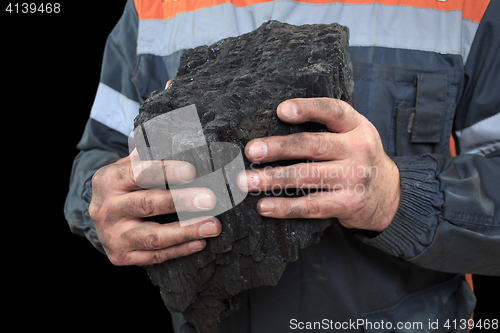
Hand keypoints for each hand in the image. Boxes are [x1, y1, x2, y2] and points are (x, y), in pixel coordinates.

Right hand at [89, 149, 221, 265]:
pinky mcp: (121, 256)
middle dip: (182, 201)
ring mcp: (112, 236)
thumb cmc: (124, 187)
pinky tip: (199, 242)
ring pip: (153, 237)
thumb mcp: (128, 167)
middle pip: (147, 204)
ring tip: (213, 225)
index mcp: (108, 181)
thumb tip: (182, 141)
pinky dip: (179, 250)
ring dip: (186, 231)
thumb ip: (149, 155)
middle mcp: (106, 209)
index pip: (138, 173)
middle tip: (209, 199)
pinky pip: (154, 256)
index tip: (192, 171)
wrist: (99, 217)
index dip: (166, 171)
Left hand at [237, 98, 399, 231]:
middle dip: (279, 147)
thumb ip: (328, 125)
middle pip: (313, 145)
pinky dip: (285, 207)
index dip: (308, 109)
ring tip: (246, 180)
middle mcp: (358, 150)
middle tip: (251, 150)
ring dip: (273, 179)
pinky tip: (264, 206)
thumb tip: (277, 119)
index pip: (333, 111)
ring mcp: (354, 178)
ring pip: (307, 177)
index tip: (281, 110)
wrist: (389, 195)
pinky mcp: (347, 204)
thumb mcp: (354, 133)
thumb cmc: (359, 158)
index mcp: (357, 127)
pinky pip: (311, 206)